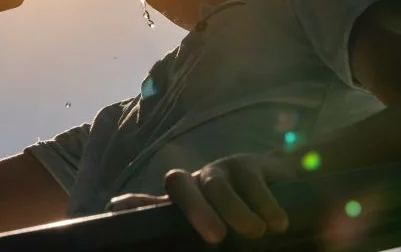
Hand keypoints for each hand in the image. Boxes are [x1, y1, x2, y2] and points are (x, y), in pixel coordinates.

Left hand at [106, 153, 295, 243]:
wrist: (284, 187)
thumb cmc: (243, 213)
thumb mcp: (216, 224)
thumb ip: (179, 226)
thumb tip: (132, 218)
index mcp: (185, 202)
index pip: (154, 201)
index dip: (136, 203)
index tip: (117, 208)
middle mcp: (196, 182)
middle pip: (179, 184)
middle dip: (195, 209)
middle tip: (216, 236)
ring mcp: (220, 170)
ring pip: (216, 185)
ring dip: (236, 210)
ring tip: (257, 232)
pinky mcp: (248, 163)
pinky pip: (251, 182)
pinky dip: (265, 203)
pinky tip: (278, 222)